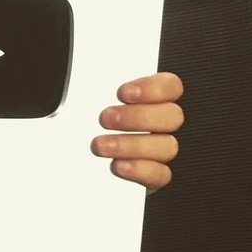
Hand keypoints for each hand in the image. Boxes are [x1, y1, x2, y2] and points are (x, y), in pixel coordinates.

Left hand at [91, 71, 183, 190]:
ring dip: (131, 145)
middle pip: (172, 116)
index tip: (123, 93)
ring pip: (167, 146)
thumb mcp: (92, 98)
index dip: (152, 88)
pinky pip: (160, 174)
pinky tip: (118, 165)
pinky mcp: (155, 175)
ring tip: (101, 145)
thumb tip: (89, 76)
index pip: (171, 86)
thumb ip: (102, 88)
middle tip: (106, 119)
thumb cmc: (89, 121)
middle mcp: (162, 123)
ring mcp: (161, 150)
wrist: (79, 159)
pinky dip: (140, 170)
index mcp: (153, 98)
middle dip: (137, 117)